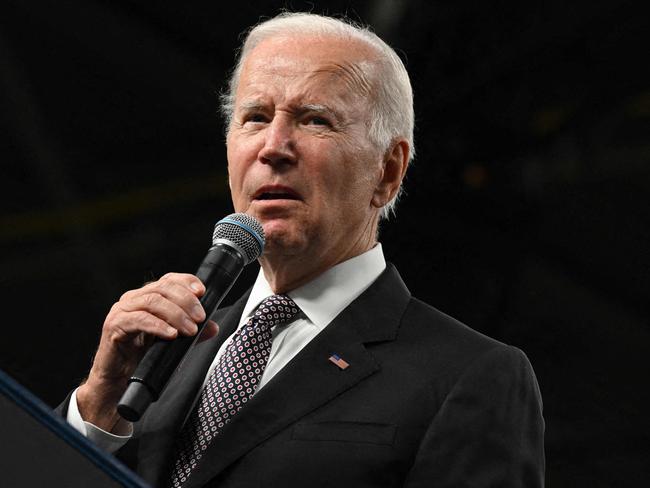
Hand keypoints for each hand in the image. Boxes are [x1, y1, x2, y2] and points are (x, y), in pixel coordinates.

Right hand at [76, 273, 217, 430]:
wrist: (118, 379)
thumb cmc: (142, 356)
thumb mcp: (172, 340)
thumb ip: (191, 330)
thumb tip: (213, 327)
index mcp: (148, 296)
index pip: (169, 280)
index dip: (186, 282)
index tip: (202, 292)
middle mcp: (134, 299)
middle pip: (163, 288)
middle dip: (186, 301)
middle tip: (200, 318)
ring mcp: (122, 310)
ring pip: (152, 301)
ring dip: (175, 314)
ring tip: (190, 330)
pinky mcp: (115, 325)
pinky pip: (138, 319)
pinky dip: (158, 325)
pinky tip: (171, 334)